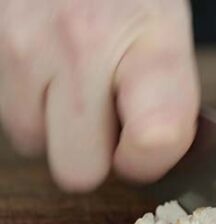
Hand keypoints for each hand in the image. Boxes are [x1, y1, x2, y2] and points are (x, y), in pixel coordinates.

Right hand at [0, 0, 198, 190]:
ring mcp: (27, 47)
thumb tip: (153, 158)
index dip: (149, 161)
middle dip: (95, 154)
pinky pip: (11, 119)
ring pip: (36, 147)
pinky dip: (33, 107)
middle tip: (108, 117)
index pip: (156, 140)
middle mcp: (85, 48)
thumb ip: (169, 98)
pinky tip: (54, 73)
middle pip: (80, 170)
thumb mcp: (170, 33)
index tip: (146, 147)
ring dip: (59, 130)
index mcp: (151, 46)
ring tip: (79, 84)